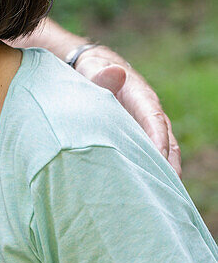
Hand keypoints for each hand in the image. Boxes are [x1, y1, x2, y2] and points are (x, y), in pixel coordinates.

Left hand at [73, 45, 181, 176]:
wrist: (93, 70)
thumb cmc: (93, 71)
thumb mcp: (94, 69)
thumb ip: (102, 74)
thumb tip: (117, 72)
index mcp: (141, 96)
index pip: (154, 118)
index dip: (158, 136)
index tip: (159, 155)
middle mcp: (149, 113)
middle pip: (166, 140)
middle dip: (168, 162)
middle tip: (168, 185)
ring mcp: (145, 126)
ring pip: (161, 151)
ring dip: (163, 171)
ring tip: (162, 194)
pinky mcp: (138, 136)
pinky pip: (148, 154)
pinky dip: (151, 170)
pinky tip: (147, 189)